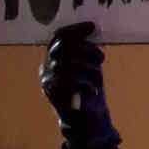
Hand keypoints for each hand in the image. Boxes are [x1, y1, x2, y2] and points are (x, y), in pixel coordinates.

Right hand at [40, 21, 118, 148]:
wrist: (87, 121)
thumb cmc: (90, 91)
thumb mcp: (91, 67)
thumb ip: (86, 51)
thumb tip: (91, 28)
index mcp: (55, 59)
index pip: (59, 36)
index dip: (75, 30)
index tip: (92, 27)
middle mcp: (48, 67)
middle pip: (63, 47)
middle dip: (86, 50)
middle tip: (100, 59)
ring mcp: (48, 80)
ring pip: (66, 63)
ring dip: (88, 69)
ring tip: (97, 79)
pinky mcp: (53, 94)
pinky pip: (67, 82)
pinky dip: (83, 84)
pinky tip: (92, 90)